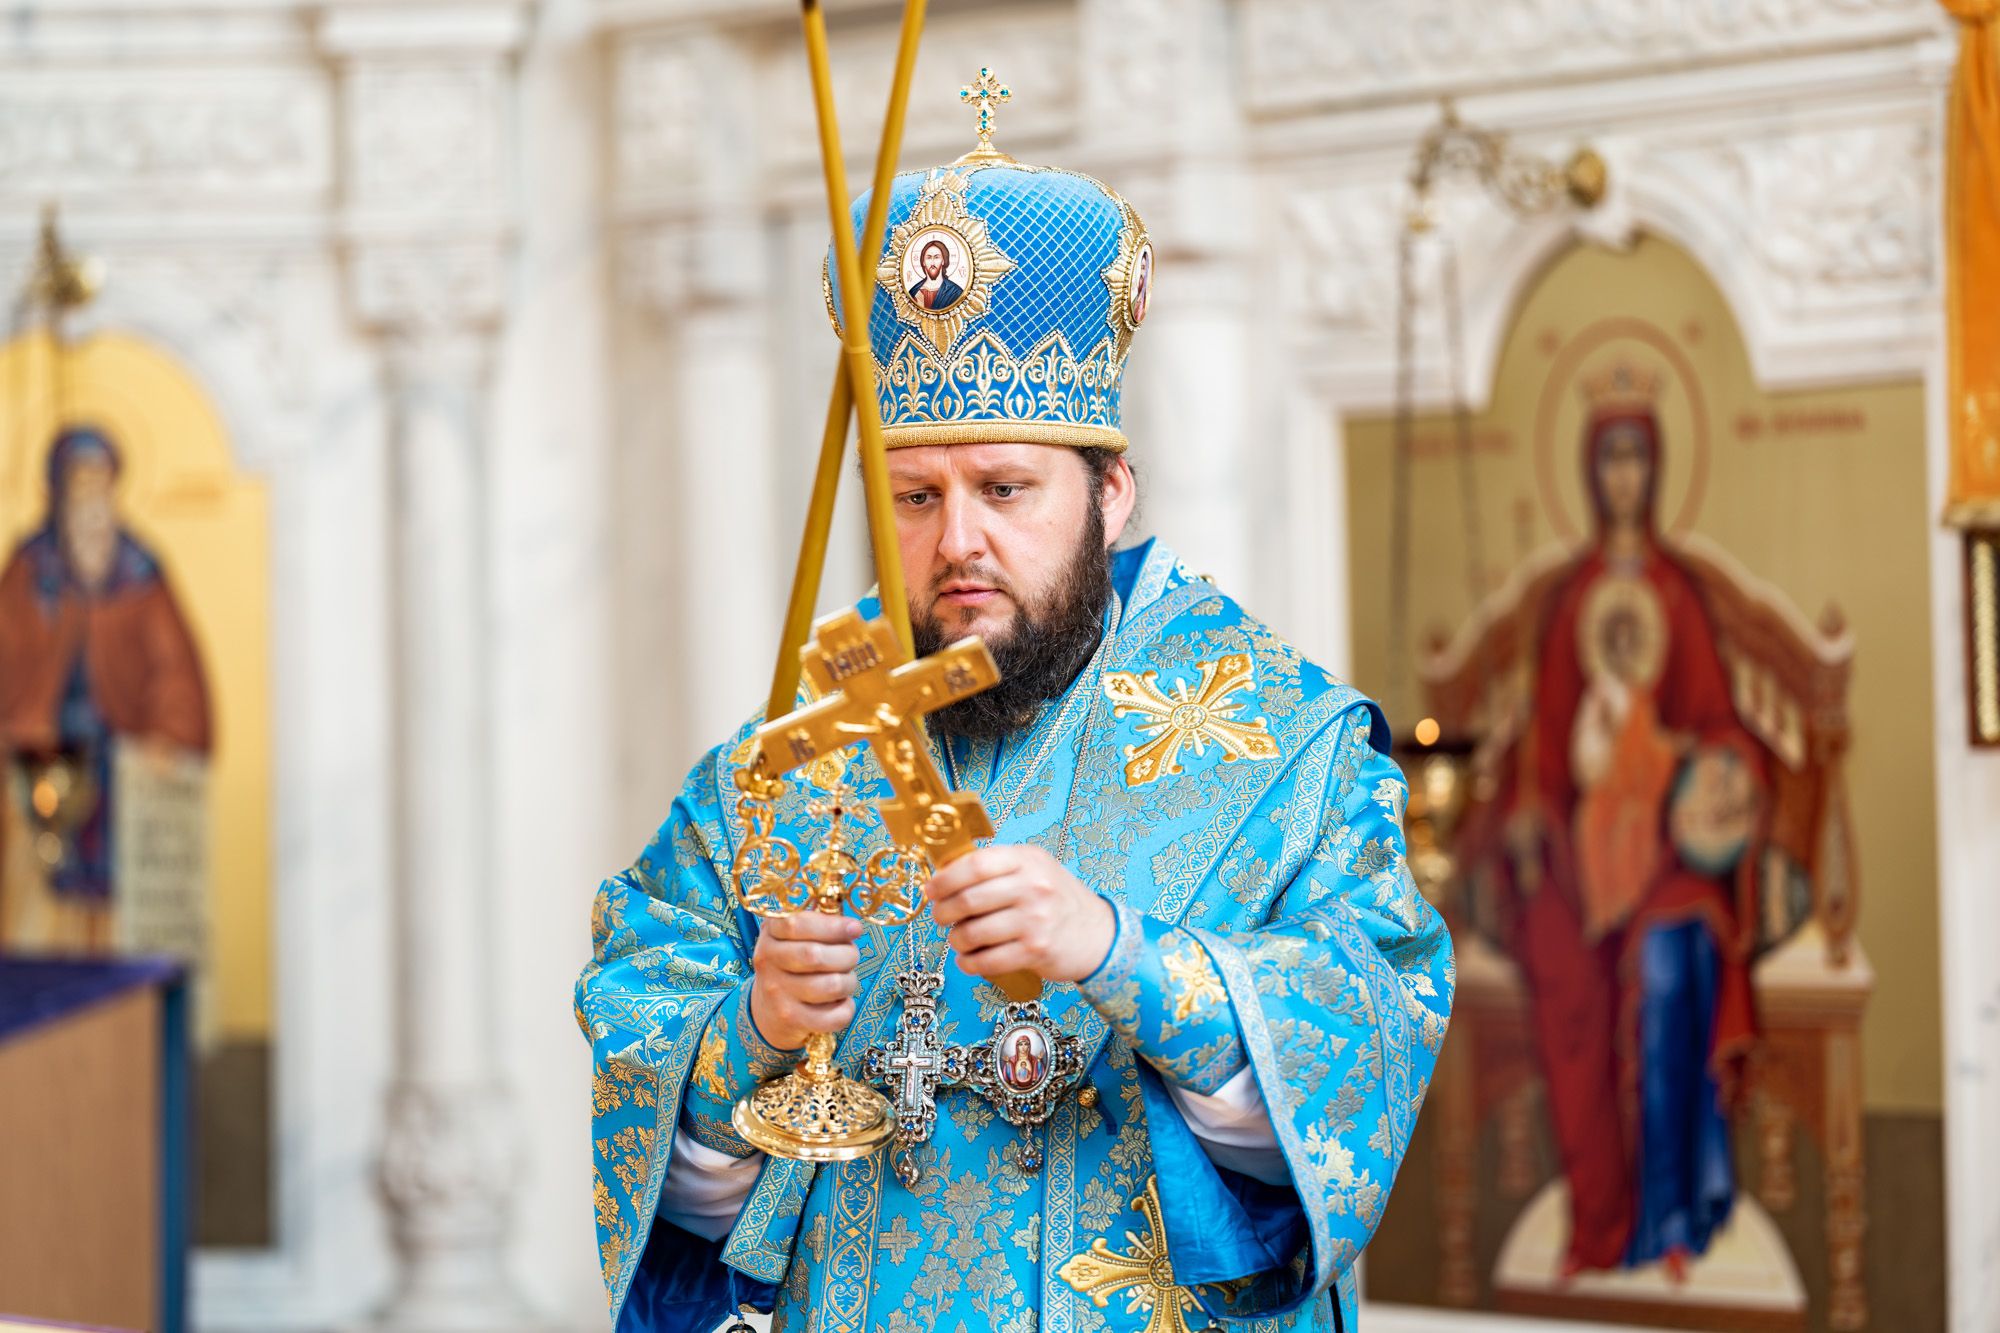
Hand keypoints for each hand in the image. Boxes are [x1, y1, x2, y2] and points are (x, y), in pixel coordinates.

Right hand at [749, 911, 863, 1050]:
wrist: (768, 1012)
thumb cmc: (793, 966)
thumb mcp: (794, 938)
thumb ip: (819, 924)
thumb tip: (852, 927)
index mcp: (771, 934)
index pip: (797, 924)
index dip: (832, 926)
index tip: (854, 929)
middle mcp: (768, 962)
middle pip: (816, 955)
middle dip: (847, 955)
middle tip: (850, 957)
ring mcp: (778, 994)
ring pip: (831, 985)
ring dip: (849, 982)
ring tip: (845, 981)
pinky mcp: (791, 1020)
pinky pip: (835, 1016)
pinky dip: (846, 1009)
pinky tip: (839, 1003)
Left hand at [926, 845, 1115, 983]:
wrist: (1098, 933)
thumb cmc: (1057, 900)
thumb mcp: (1033, 869)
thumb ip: (996, 868)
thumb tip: (944, 874)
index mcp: (1027, 860)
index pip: (974, 865)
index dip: (944, 879)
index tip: (931, 890)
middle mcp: (1033, 887)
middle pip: (968, 900)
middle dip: (943, 912)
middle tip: (940, 917)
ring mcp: (1035, 920)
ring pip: (973, 933)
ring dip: (956, 939)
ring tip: (959, 939)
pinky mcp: (1035, 951)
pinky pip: (987, 961)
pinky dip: (969, 963)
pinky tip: (969, 960)